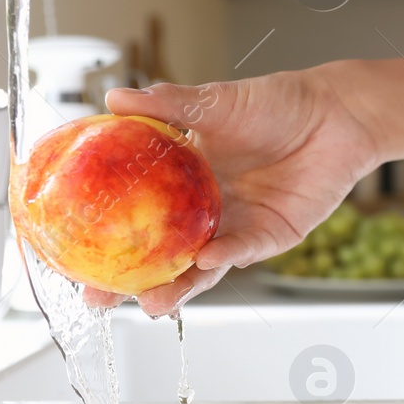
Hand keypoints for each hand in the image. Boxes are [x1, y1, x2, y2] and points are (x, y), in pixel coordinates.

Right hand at [85, 69, 380, 314]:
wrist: (335, 112)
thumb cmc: (276, 104)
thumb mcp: (214, 102)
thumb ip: (167, 105)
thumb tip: (113, 98)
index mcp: (181, 180)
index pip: (133, 215)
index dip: (103, 238)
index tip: (67, 257)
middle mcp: (203, 210)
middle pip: (160, 255)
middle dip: (129, 283)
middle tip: (98, 300)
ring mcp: (236, 226)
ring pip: (200, 267)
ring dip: (177, 287)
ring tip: (152, 304)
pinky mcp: (272, 234)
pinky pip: (244, 249)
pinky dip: (226, 256)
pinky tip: (207, 259)